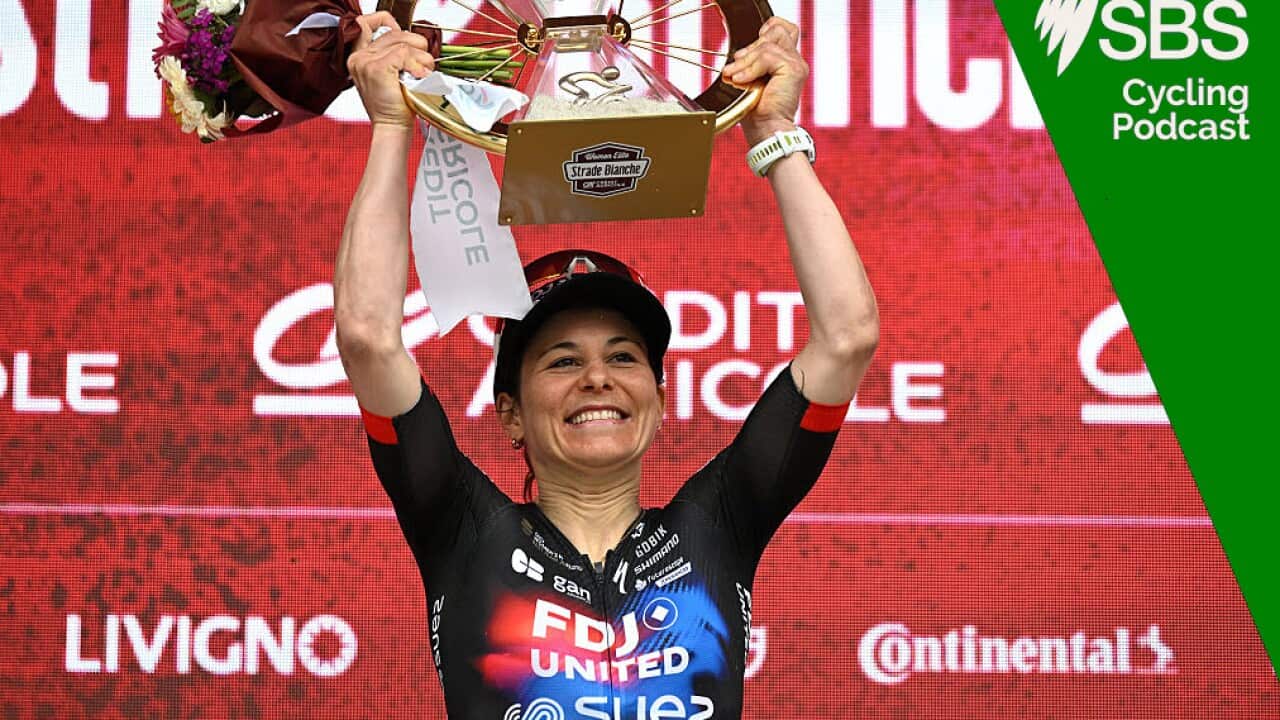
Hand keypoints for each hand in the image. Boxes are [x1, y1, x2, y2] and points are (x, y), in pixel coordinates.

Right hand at [346, 12, 435, 128]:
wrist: (392, 127)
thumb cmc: (396, 104)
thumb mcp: (392, 75)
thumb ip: (394, 54)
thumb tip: (414, 40)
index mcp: (360, 56)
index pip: (367, 23)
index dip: (389, 23)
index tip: (407, 40)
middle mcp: (359, 57)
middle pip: (395, 32)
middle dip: (417, 46)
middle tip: (423, 66)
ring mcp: (366, 62)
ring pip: (403, 43)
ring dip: (421, 58)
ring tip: (421, 75)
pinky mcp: (376, 68)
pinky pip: (405, 54)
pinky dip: (417, 65)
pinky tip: (418, 78)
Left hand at [721, 18, 806, 145]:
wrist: (768, 130)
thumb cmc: (759, 112)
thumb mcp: (753, 80)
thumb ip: (754, 62)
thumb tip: (739, 54)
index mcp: (788, 62)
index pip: (783, 29)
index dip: (766, 30)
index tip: (746, 50)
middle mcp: (796, 61)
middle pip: (776, 30)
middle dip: (751, 47)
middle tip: (736, 67)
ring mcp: (796, 64)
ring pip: (767, 44)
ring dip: (746, 60)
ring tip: (735, 76)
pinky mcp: (793, 69)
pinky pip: (766, 57)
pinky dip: (750, 68)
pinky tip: (742, 80)